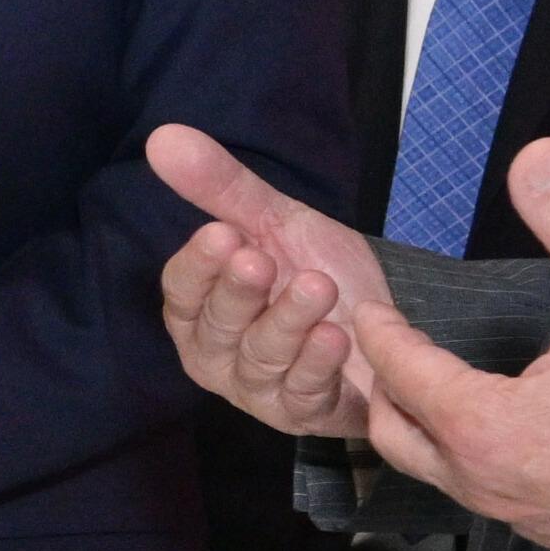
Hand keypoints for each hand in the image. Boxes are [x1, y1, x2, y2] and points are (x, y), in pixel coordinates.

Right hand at [150, 124, 391, 438]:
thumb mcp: (277, 222)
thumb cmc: (318, 272)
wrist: (386, 324)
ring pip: (260, 359)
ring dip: (288, 321)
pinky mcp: (302, 414)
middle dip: (238, 293)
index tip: (222, 234)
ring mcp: (258, 390)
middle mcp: (218, 354)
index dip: (198, 266)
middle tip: (260, 259)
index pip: (181, 292)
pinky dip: (318, 364)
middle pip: (215, 328)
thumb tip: (163, 137)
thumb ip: (223, 187)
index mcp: (201, 309)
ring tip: (317, 287)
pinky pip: (302, 394)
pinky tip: (337, 336)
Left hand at [346, 140, 549, 550]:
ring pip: (455, 480)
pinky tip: (516, 436)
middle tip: (383, 349)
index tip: (367, 306)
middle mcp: (500, 492)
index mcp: (490, 432)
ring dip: (432, 434)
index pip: (405, 375)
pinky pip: (507, 505)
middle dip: (384, 393)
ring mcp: (542, 527)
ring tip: (436, 387)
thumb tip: (537, 154)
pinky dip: (484, 466)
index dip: (381, 333)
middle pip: (404, 441)